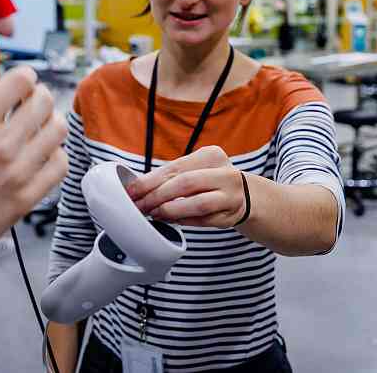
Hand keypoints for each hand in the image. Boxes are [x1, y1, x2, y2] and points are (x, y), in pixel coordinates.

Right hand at [0, 64, 67, 279]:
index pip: (21, 81)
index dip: (24, 76)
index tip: (19, 83)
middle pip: (44, 101)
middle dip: (38, 95)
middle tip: (28, 103)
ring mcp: (16, 174)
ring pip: (58, 130)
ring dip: (50, 121)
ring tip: (36, 126)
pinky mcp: (26, 199)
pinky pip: (60, 166)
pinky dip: (55, 154)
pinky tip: (40, 154)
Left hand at [125, 145, 247, 227]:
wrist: (244, 195)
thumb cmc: (210, 180)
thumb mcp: (195, 169)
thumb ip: (171, 175)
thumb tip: (139, 187)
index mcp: (212, 155)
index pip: (176, 167)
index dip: (151, 180)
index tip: (132, 191)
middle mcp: (225, 173)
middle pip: (185, 183)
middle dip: (157, 196)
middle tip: (139, 205)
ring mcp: (231, 196)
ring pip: (197, 204)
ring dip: (171, 210)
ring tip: (154, 213)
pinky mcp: (230, 216)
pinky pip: (202, 220)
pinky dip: (182, 220)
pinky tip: (169, 220)